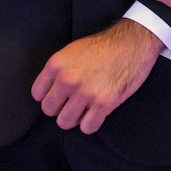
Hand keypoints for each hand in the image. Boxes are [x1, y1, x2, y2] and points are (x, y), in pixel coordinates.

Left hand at [31, 17, 161, 132]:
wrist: (132, 43)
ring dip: (74, 118)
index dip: (49, 95)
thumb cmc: (104, 46)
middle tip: (72, 102)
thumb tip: (50, 90)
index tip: (59, 94)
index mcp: (57, 64)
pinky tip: (96, 113)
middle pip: (49, 110)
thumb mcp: (72, 50)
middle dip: (60, 107)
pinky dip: (91, 123)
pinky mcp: (104, 104)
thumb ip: (58, 70)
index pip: (37, 94)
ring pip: (65, 122)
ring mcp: (86, 93)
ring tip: (84, 108)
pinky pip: (87, 127)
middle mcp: (68, 79)